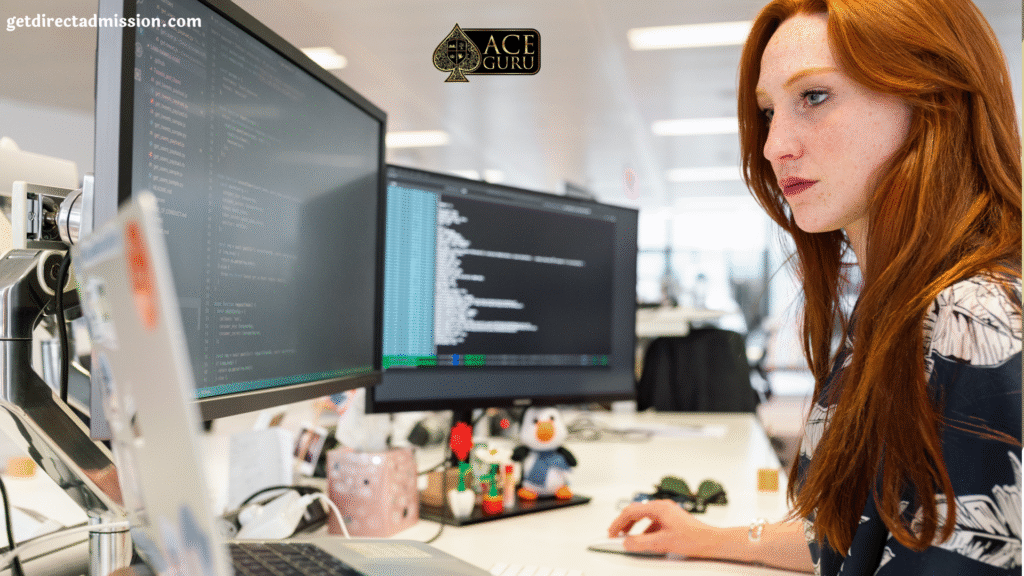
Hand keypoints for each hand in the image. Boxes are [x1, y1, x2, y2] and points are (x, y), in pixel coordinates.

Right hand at [606, 499, 720, 557]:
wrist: (711, 541)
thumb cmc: (693, 538)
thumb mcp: (662, 542)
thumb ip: (641, 543)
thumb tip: (627, 542)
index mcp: (658, 508)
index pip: (631, 511)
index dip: (618, 522)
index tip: (611, 532)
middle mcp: (662, 507)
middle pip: (636, 512)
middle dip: (623, 523)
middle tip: (615, 534)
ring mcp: (667, 513)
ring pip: (644, 517)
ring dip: (633, 527)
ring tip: (627, 537)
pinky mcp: (671, 520)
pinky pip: (652, 522)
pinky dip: (644, 530)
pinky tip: (644, 540)